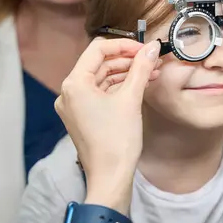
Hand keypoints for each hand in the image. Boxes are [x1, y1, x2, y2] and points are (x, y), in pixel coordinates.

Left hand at [54, 37, 160, 210]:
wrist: (110, 177)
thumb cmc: (116, 141)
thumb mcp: (131, 99)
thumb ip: (141, 68)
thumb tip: (152, 47)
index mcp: (74, 84)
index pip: (98, 49)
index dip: (124, 45)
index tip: (146, 49)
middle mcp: (69, 92)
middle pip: (100, 63)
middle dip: (128, 60)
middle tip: (152, 60)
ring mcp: (75, 105)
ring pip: (102, 78)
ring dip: (126, 73)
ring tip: (151, 72)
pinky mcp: (83, 116)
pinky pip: (101, 93)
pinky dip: (120, 87)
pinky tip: (140, 85)